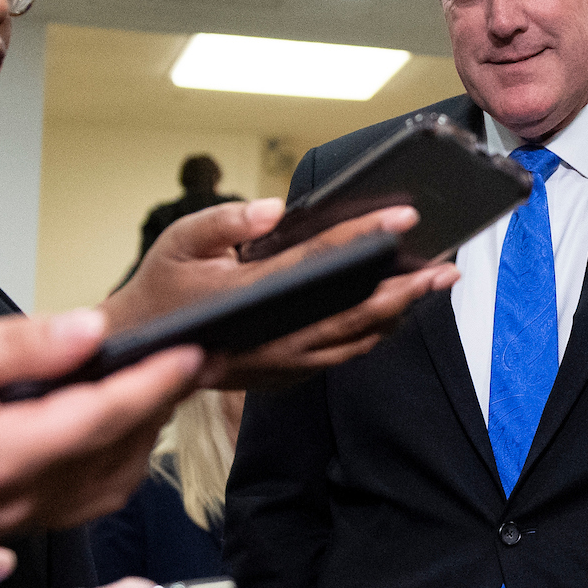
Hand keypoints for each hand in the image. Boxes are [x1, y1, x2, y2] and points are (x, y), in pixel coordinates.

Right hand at [0, 310, 200, 537]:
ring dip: (134, 444)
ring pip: (102, 491)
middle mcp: (11, 504)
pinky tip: (97, 429)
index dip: (158, 382)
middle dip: (155, 412)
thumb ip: (20, 348)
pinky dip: (101, 468)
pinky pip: (71, 504)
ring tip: (147, 390)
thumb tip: (90, 333)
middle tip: (181, 362)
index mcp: (1, 460)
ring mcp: (1, 524)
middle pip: (116, 461)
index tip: (195, 350)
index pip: (107, 418)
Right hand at [105, 197, 458, 388]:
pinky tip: (396, 311)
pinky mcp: (286, 377)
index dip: (366, 238)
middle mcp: (274, 338)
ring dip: (399, 313)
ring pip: (356, 341)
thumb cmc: (164, 292)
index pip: (321, 263)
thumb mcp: (179, 243)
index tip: (405, 217)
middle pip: (356, 312)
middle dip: (407, 288)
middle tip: (446, 266)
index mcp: (251, 297)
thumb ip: (226, 222)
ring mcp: (282, 364)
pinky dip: (373, 334)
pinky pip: (341, 356)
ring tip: (434, 284)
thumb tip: (274, 211)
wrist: (141, 356)